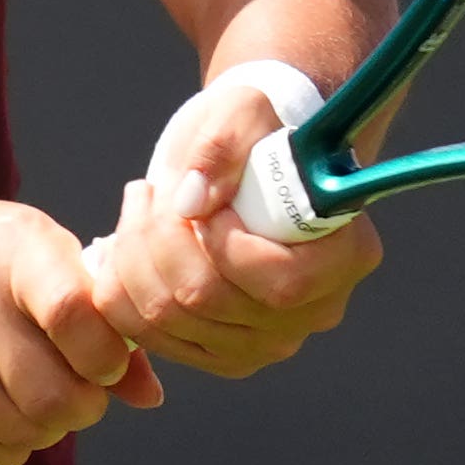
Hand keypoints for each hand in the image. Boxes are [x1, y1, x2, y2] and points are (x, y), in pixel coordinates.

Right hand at [0, 194, 163, 464]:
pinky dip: (6, 442)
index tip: (106, 359)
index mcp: (18, 246)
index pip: (78, 315)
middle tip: (79, 390)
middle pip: (56, 395)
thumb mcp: (33, 249)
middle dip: (84, 406)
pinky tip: (3, 410)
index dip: (107, 356)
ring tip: (40, 399)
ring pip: (22, 428)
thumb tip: (147, 392)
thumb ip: (93, 312)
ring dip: (46, 428)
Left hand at [90, 87, 382, 376]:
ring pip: (168, 319)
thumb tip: (192, 201)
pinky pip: (147, 334)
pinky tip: (121, 243)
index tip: (197, 194)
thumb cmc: (254, 131)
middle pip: (210, 301)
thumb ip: (223, 144)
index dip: (222, 241)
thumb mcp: (243, 110)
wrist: (245, 160)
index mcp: (346, 256)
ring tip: (137, 203)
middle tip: (146, 189)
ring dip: (132, 255)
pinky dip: (119, 286)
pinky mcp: (219, 353)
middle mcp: (313, 311)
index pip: (279, 283)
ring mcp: (266, 341)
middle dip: (159, 237)